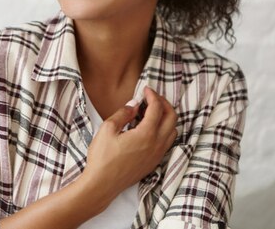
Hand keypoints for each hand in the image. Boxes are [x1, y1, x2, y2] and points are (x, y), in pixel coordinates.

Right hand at [80, 87, 177, 203]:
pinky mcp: (154, 163)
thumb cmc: (102, 158)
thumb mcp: (108, 129)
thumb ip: (123, 113)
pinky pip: (167, 142)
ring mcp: (157, 155)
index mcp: (146, 134)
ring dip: (165, 117)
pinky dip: (163, 130)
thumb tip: (134, 104)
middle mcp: (157, 145)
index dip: (152, 95)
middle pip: (172, 118)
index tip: (145, 89)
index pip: (157, 108)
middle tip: (151, 98)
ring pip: (172, 131)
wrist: (102, 185)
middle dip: (164, 103)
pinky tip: (149, 128)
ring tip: (150, 112)